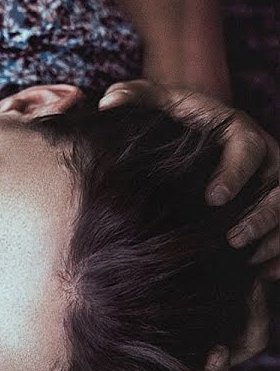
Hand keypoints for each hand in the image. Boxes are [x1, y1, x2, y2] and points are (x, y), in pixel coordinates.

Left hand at [99, 80, 279, 278]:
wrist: (199, 143)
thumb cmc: (180, 124)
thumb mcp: (163, 105)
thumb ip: (137, 96)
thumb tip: (107, 100)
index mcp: (240, 132)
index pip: (248, 147)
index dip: (234, 173)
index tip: (212, 198)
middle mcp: (267, 157)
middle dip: (262, 215)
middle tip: (233, 239)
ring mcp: (275, 185)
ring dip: (275, 238)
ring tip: (249, 260)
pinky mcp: (276, 208)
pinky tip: (262, 275)